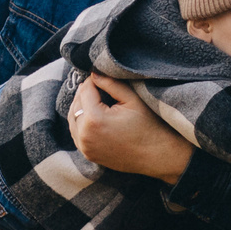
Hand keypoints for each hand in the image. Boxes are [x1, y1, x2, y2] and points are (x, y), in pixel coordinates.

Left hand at [70, 75, 193, 183]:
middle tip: (98, 85)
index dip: (93, 80)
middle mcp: (85, 135)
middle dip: (85, 92)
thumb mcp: (132, 99)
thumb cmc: (149, 126)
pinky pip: (76, 133)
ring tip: (93, 98)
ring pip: (73, 118)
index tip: (100, 75)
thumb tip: (94, 73)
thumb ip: (110, 83)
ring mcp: (85, 146)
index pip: (85, 90)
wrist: (157, 156)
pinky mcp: (88, 154)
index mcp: (94, 119)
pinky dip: (80, 121)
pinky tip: (91, 115)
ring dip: (80, 106)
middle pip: (76, 103)